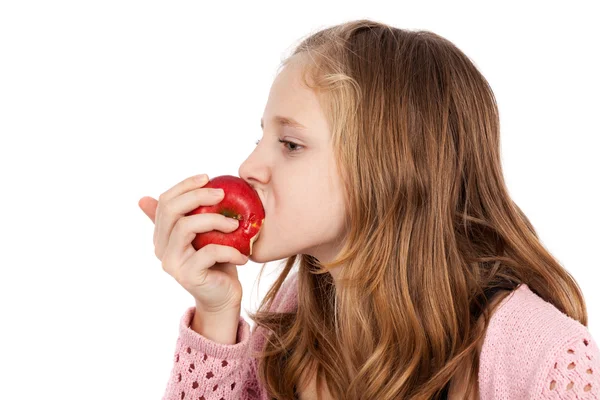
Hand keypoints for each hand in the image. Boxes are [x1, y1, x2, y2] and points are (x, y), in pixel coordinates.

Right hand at [138, 174, 247, 312]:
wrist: (223, 298)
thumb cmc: (216, 262)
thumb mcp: (204, 235)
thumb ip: (192, 214)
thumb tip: (185, 188)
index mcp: (162, 235)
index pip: (165, 201)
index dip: (185, 186)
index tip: (208, 178)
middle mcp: (161, 248)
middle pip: (171, 210)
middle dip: (198, 196)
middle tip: (222, 194)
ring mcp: (172, 263)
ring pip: (186, 227)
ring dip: (215, 220)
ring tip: (236, 225)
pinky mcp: (188, 275)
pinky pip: (209, 252)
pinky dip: (230, 250)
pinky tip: (243, 255)